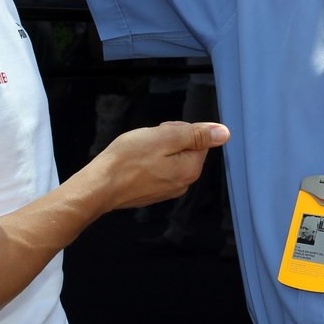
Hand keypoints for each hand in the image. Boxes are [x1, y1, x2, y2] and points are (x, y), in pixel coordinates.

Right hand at [93, 121, 228, 209]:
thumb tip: (223, 133)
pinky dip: (147, 162)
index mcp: (190, 170)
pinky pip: (157, 170)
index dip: (178, 130)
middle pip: (184, 149)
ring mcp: (166, 190)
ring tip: (138, 152)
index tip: (161, 132)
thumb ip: (196, 135)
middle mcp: (182, 184)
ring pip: (169, 159)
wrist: (99, 186)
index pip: (198, 140)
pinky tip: (133, 162)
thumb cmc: (127, 161)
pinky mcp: (152, 193)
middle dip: (167, 139)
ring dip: (156, 150)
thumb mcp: (164, 137)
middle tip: (147, 140)